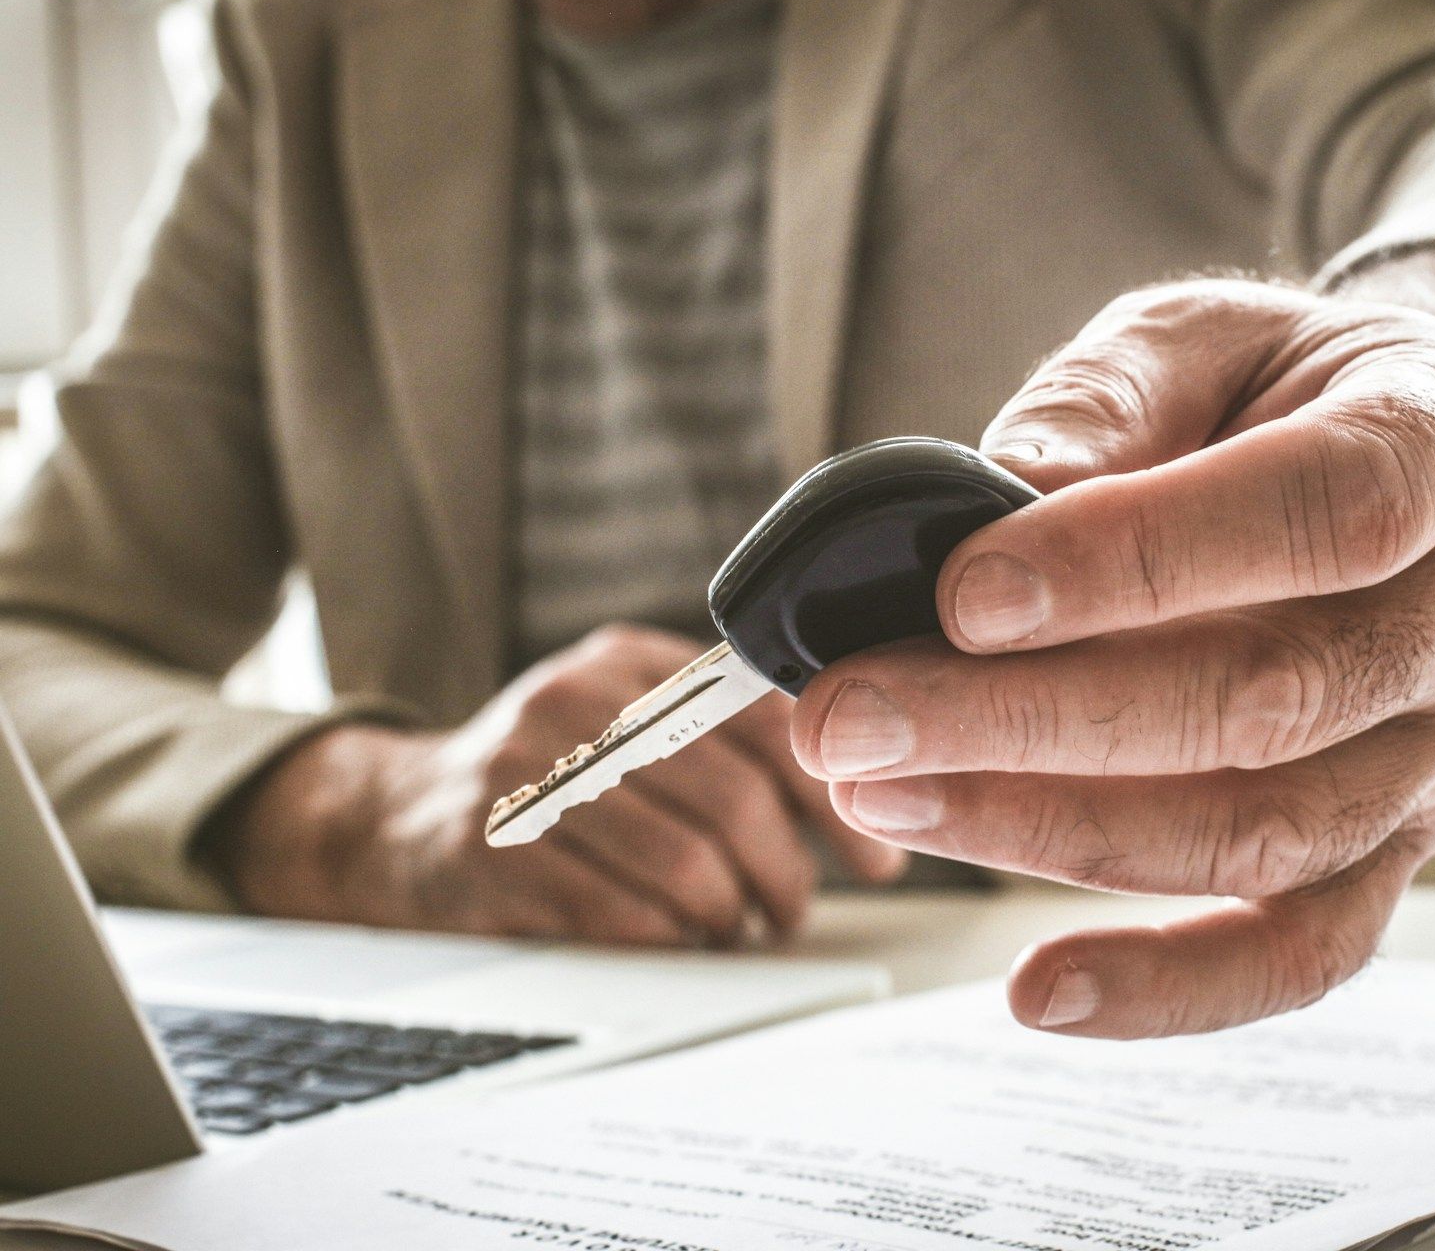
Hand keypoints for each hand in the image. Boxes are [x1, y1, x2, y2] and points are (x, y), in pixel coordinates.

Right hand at [209, 624, 905, 944]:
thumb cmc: (548, 777)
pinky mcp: (490, 850)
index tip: (875, 858)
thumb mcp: (625, 721)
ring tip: (733, 929)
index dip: (834, 801)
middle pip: (733, 802)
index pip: (768, 721)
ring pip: (684, 866)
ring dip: (729, 918)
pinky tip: (671, 941)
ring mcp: (528, 774)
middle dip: (785, 877)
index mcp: (631, 662)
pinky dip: (666, 941)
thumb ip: (721, 738)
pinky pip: (618, 914)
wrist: (391, 815)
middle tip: (790, 911)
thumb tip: (858, 801)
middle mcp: (578, 703)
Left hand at [791, 277, 1434, 1035]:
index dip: (1138, 559)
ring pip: (1268, 833)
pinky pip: (1304, 947)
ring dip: (1054, 830)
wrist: (1404, 457)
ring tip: (885, 796)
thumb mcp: (1201, 335)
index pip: (1316, 513)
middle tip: (854, 716)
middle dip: (1032, 720)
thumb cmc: (1282, 387)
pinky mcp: (1398, 845)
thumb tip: (996, 498)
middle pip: (1268, 698)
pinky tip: (1038, 989)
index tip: (962, 592)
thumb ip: (1108, 401)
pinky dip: (1172, 985)